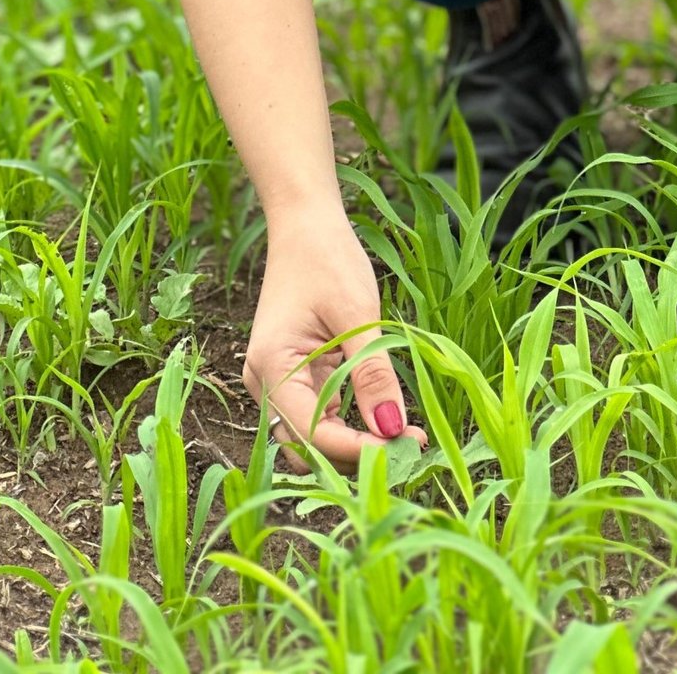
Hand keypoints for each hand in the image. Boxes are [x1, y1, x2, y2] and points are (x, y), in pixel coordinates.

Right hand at [244, 210, 428, 472]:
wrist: (305, 223)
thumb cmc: (328, 258)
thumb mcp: (358, 314)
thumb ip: (372, 374)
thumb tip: (394, 430)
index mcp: (272, 366)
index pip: (313, 434)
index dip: (360, 449)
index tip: (409, 448)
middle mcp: (263, 382)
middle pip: (308, 446)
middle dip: (357, 454)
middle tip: (413, 444)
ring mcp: (275, 381)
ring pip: (312, 437)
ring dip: (354, 443)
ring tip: (404, 434)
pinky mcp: (291, 376)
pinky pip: (317, 414)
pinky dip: (348, 423)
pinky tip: (384, 416)